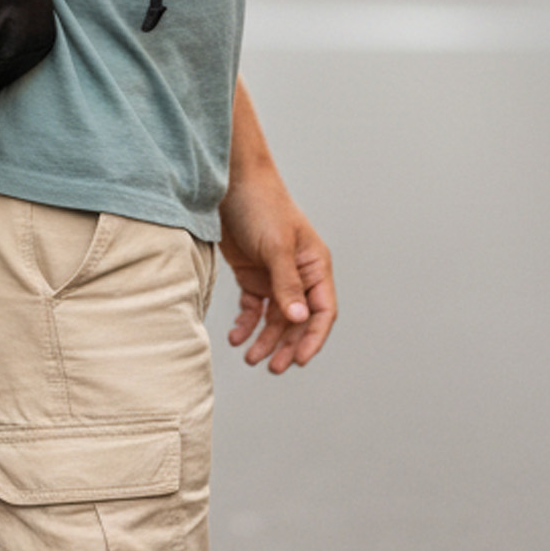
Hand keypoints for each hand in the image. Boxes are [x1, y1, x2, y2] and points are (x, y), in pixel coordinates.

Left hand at [218, 169, 336, 374]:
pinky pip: (253, 306)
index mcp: (314, 266)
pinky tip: (236, 335)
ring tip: (250, 358)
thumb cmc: (261, 206)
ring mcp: (274, 275)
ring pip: (274, 317)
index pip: (322, 311)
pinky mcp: (251, 273)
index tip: (300, 360)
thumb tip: (298, 320)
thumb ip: (286, 284)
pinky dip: (246, 322)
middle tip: (273, 367)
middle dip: (286, 345)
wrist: (229, 183)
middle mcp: (298, 274)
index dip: (313, 338)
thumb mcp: (276, 246)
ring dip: (264, 338)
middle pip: (297, 320)